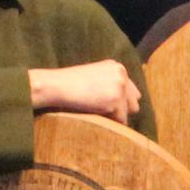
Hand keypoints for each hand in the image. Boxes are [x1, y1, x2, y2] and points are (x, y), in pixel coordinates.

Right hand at [28, 61, 142, 123]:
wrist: (54, 85)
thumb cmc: (69, 85)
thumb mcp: (94, 77)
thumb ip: (111, 84)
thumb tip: (130, 104)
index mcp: (117, 67)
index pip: (131, 92)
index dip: (119, 103)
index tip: (104, 106)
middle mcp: (121, 73)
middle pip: (134, 103)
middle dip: (121, 110)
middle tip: (100, 110)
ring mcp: (120, 86)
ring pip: (127, 113)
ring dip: (114, 117)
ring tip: (94, 109)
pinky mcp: (115, 100)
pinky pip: (120, 121)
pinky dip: (109, 122)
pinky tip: (93, 113)